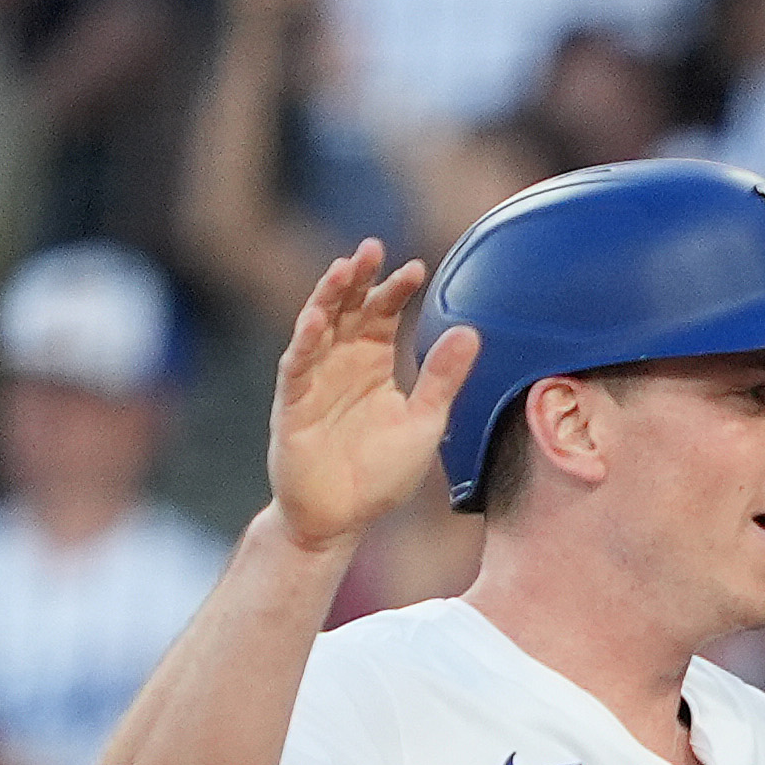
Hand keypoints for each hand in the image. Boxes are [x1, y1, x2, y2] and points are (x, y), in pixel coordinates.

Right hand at [266, 242, 476, 555]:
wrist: (342, 516)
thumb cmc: (381, 471)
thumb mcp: (424, 421)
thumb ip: (443, 379)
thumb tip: (472, 332)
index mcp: (373, 364)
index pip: (383, 316)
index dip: (395, 291)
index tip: (416, 268)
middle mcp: (341, 364)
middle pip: (347, 310)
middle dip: (359, 279)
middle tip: (373, 248)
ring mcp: (313, 381)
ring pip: (317, 329)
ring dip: (328, 298)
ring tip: (343, 269)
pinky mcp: (292, 405)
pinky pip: (296, 368)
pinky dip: (305, 343)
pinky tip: (314, 320)